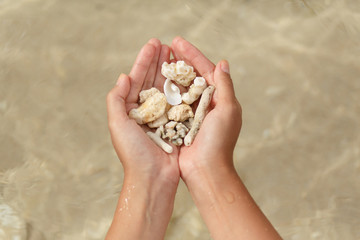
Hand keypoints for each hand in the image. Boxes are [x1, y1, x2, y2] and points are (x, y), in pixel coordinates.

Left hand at [107, 39, 178, 184]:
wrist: (154, 176)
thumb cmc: (133, 152)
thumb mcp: (117, 124)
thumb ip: (116, 99)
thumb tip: (124, 76)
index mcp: (129, 109)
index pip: (136, 78)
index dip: (144, 60)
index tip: (153, 44)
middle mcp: (145, 110)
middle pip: (152, 80)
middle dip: (158, 62)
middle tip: (167, 44)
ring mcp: (161, 116)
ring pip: (166, 88)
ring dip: (170, 71)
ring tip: (177, 54)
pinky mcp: (174, 123)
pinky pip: (179, 101)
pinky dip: (182, 88)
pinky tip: (187, 75)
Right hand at [171, 37, 241, 181]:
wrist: (205, 169)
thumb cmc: (218, 141)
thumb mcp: (227, 111)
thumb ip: (225, 86)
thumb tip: (223, 62)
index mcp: (219, 98)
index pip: (204, 69)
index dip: (191, 54)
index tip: (177, 41)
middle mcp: (205, 103)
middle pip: (190, 75)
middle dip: (179, 60)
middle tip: (166, 46)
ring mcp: (191, 112)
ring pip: (179, 87)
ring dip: (170, 72)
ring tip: (158, 59)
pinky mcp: (179, 122)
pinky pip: (171, 102)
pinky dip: (164, 91)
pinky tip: (153, 81)